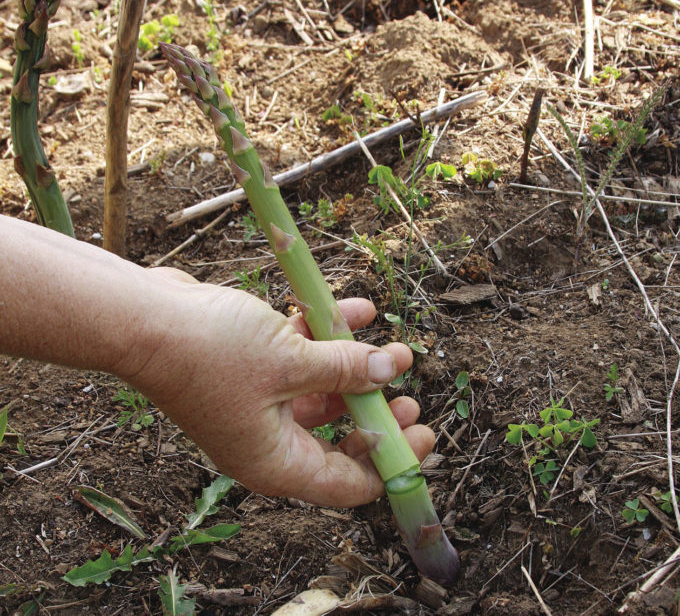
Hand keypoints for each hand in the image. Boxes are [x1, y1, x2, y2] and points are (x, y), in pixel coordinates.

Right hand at [124, 270, 434, 506]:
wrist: (144, 318)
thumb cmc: (211, 353)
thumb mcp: (291, 362)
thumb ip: (345, 370)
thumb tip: (388, 372)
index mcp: (276, 462)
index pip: (347, 482)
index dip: (390, 461)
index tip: (422, 434)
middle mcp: (267, 439)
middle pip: (339, 436)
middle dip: (378, 409)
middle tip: (409, 391)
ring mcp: (258, 402)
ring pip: (323, 391)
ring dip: (357, 367)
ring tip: (394, 346)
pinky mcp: (251, 369)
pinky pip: (301, 358)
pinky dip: (325, 338)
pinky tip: (354, 311)